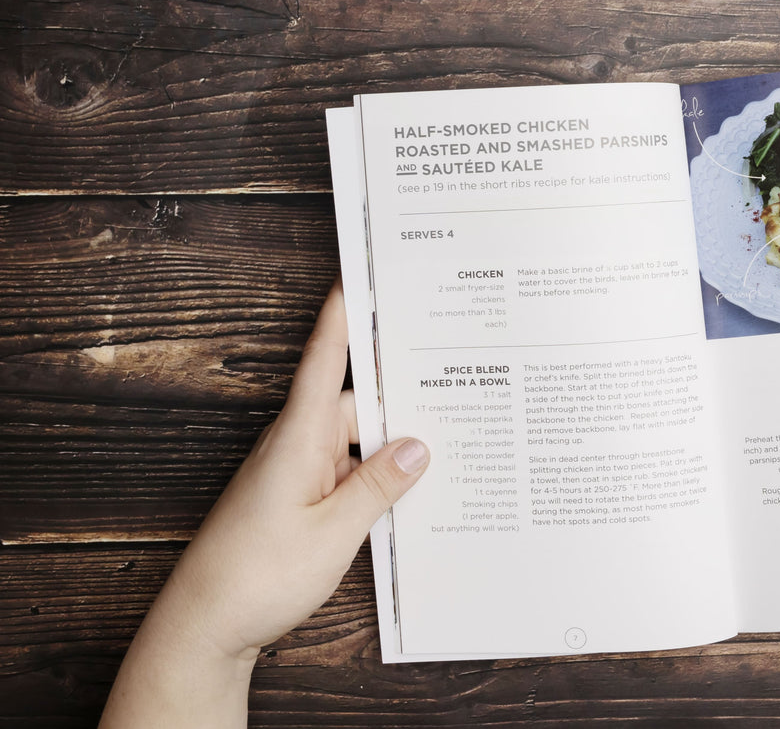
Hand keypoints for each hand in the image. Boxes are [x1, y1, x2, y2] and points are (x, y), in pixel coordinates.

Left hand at [101, 279, 428, 728]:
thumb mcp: (334, 532)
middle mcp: (296, 446)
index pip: (323, 360)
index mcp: (299, 438)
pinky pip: (346, 473)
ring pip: (357, 443)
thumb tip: (418, 445)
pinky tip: (407, 495)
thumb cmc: (257, 577)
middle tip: (452, 384)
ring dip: (391, 448)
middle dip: (400, 396)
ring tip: (444, 451)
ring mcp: (296, 474)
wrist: (203, 629)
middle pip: (356, 404)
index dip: (340, 316)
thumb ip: (379, 486)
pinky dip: (375, 478)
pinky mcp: (297, 501)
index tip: (355, 274)